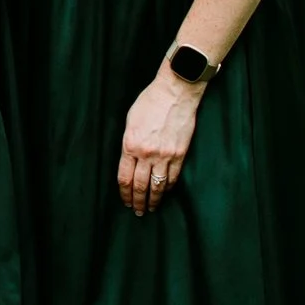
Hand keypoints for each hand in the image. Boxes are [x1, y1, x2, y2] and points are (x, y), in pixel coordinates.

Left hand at [116, 70, 202, 214]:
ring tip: (151, 208)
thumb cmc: (150, 102)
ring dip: (153, 200)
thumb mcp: (130, 121)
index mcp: (130, 145)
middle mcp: (146, 154)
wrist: (175, 92)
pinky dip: (167, 188)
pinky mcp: (180, 154)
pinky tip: (164, 193)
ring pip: (157, 186)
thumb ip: (128, 143)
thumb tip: (129, 161)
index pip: (124, 178)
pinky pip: (172, 178)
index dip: (124, 193)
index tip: (125, 201)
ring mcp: (165, 155)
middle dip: (137, 202)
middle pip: (140, 186)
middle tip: (137, 211)